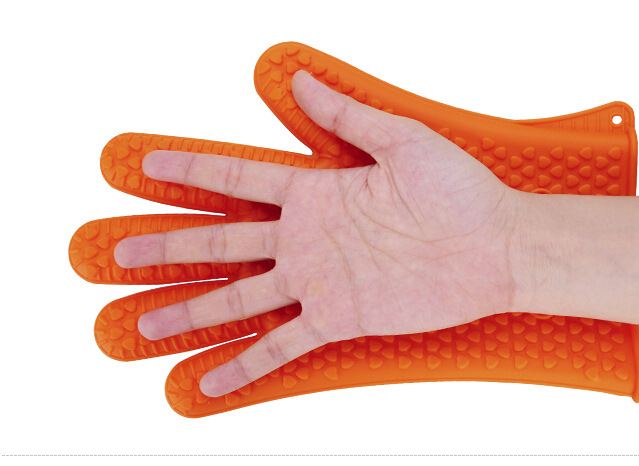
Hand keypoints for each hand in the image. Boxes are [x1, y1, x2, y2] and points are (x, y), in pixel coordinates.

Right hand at [114, 71, 528, 396]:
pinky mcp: (339, 319)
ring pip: (238, 299)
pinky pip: (282, 347)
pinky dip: (245, 366)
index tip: (145, 165)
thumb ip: (346, 116)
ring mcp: (318, 281)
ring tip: (145, 324)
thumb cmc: (459, 190)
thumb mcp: (401, 141)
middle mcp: (307, 238)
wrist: (498, 248)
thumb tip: (300, 76)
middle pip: (222, 243)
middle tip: (116, 250)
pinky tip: (209, 382)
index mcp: (316, 192)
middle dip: (169, 246)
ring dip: (191, 311)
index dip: (191, 171)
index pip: (238, 179)